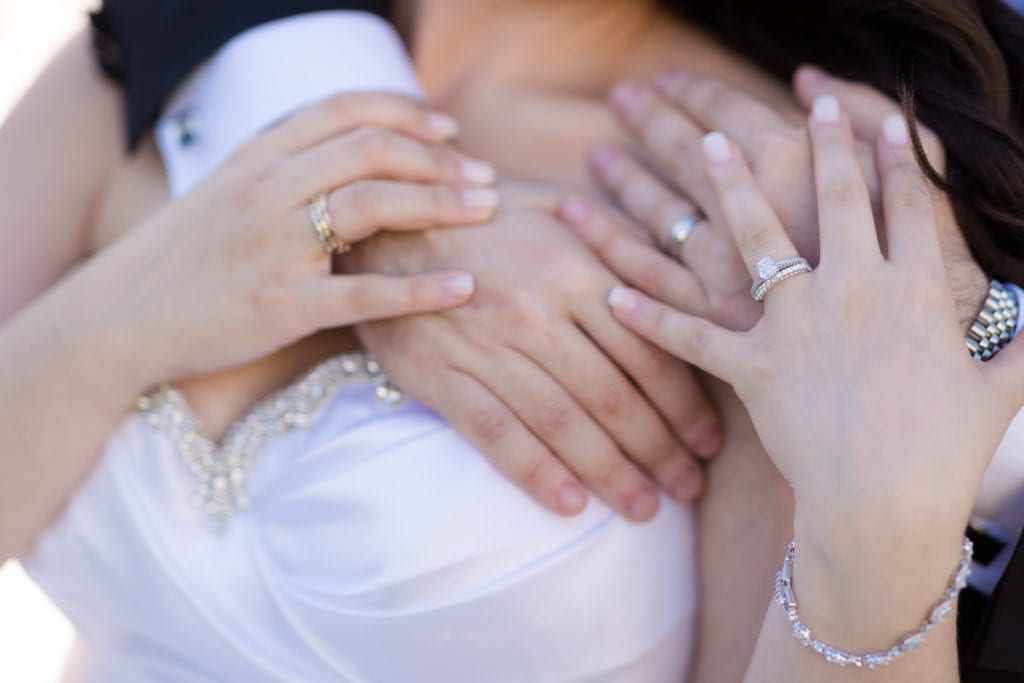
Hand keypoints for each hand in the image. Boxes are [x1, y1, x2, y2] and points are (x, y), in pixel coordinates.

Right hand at [87, 92, 495, 382]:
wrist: (117, 320)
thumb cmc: (182, 260)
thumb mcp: (225, 194)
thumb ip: (284, 170)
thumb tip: (352, 160)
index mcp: (256, 158)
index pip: (344, 110)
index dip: (405, 113)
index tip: (449, 132)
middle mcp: (265, 190)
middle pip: (370, 151)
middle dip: (439, 160)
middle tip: (485, 178)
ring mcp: (272, 246)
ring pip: (372, 206)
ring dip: (440, 204)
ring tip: (486, 212)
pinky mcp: (280, 306)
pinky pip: (365, 295)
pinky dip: (421, 290)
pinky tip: (463, 288)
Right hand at [350, 183, 721, 520]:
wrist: (387, 226)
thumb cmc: (486, 218)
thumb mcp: (558, 208)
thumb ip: (619, 247)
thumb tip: (681, 291)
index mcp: (576, 270)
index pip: (649, 352)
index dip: (687, 405)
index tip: (709, 441)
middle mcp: (538, 312)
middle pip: (616, 397)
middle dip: (661, 450)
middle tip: (688, 488)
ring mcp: (489, 348)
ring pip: (565, 424)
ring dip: (611, 475)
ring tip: (645, 510)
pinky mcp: (443, 377)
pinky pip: (498, 436)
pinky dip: (536, 474)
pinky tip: (569, 507)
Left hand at [606, 101, 1023, 535]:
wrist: (886, 503)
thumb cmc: (945, 453)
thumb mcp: (1000, 390)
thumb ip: (1019, 346)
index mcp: (917, 289)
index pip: (911, 204)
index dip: (901, 158)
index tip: (884, 121)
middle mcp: (854, 291)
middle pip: (835, 198)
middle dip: (825, 145)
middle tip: (812, 106)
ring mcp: (797, 325)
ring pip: (758, 236)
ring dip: (731, 184)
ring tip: (709, 143)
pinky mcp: (752, 366)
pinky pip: (693, 335)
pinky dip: (650, 317)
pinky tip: (611, 295)